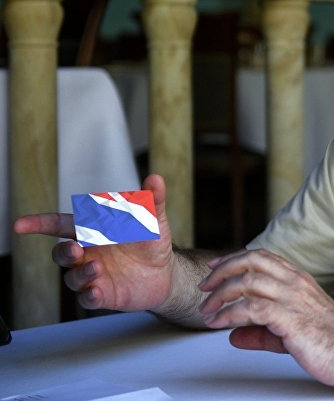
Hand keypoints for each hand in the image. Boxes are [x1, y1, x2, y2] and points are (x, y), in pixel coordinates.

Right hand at [13, 174, 174, 312]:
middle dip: (64, 252)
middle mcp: (88, 253)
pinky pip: (87, 298)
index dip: (40, 224)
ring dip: (81, 273)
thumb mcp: (154, 219)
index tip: (21, 224)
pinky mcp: (103, 294)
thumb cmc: (151, 242)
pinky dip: (89, 295)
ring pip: (72, 277)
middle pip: (62, 253)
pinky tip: (96, 291)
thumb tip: (155, 179)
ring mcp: (93, 275)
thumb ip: (152, 200)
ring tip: (97, 268)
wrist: (166, 271)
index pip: (62, 225)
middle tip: (76, 249)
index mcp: (94, 231)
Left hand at [198, 249, 333, 386]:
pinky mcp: (288, 317)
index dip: (234, 258)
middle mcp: (294, 282)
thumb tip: (235, 336)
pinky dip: (229, 314)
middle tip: (206, 287)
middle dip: (222, 271)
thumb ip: (260, 331)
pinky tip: (219, 323)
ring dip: (221, 295)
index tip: (215, 267)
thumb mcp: (288, 331)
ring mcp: (292, 297)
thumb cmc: (326, 339)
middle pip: (251, 261)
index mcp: (297, 278)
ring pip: (247, 282)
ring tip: (208, 310)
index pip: (261, 256)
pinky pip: (251, 309)